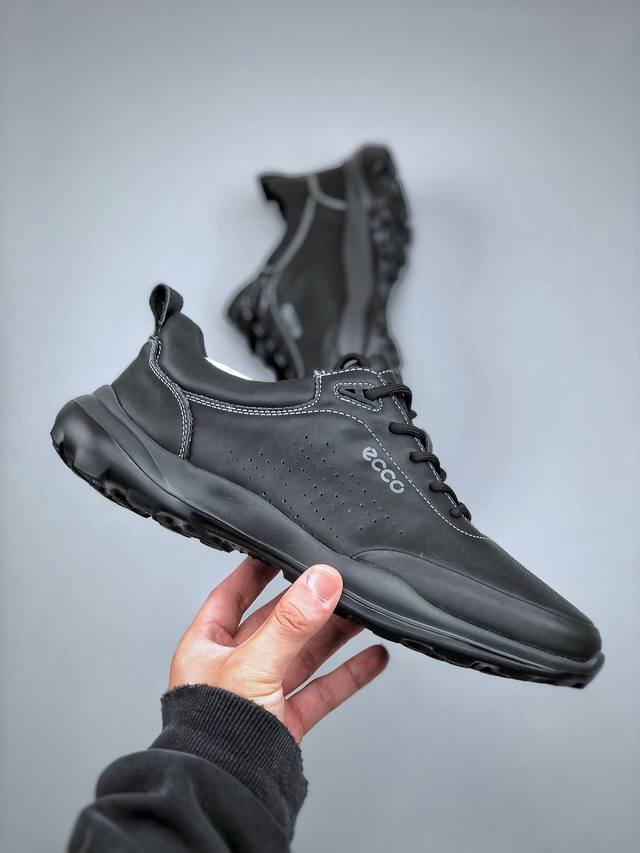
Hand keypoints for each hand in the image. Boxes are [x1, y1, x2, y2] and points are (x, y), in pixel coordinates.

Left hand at [168, 558, 387, 741]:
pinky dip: (348, 674)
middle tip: (336, 580)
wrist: (225, 793)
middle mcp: (232, 668)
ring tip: (363, 612)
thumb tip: (321, 580)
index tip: (280, 548)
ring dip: (334, 634)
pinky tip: (371, 659)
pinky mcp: (285, 722)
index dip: (255, 570)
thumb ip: (292, 622)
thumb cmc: (214, 733)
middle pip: (276, 622)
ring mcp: (261, 695)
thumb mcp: (254, 663)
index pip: (231, 595)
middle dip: (308, 602)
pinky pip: (322, 689)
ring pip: (303, 654)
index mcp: (206, 647)